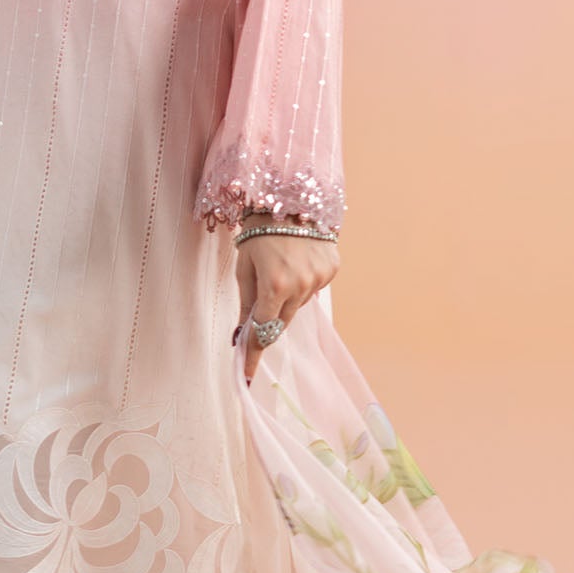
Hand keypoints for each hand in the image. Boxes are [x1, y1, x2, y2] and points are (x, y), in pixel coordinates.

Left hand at [234, 213, 338, 384]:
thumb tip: (241, 336)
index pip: (262, 331)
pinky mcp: (331, 270)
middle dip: (269, 320)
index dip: (252, 355)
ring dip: (286, 298)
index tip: (245, 375)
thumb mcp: (244, 268)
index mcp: (273, 285)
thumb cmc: (258, 232)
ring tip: (280, 268)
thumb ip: (246, 305)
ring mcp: (319, 279)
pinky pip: (313, 290)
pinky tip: (297, 262)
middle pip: (281, 322)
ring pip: (298, 306)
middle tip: (261, 300)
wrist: (289, 198)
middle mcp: (300, 286)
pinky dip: (303, 284)